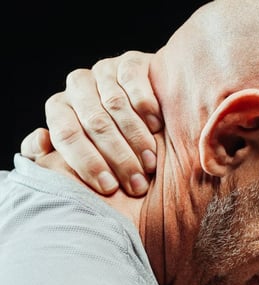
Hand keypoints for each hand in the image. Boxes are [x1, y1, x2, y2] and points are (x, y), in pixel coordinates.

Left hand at [21, 51, 161, 195]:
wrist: (141, 118)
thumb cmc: (107, 145)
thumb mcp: (78, 154)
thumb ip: (49, 153)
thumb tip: (40, 138)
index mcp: (60, 108)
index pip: (66, 133)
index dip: (87, 163)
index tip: (109, 187)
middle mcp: (78, 87)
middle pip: (95, 122)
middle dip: (118, 157)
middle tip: (136, 184)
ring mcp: (104, 72)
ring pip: (115, 104)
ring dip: (135, 138)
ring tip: (150, 163)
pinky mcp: (129, 62)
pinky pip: (133, 79)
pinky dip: (145, 105)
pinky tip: (155, 126)